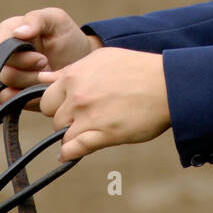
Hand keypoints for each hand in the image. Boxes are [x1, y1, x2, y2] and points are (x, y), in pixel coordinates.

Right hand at [0, 7, 102, 110]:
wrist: (80, 60)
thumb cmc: (66, 36)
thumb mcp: (56, 20)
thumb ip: (37, 20)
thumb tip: (18, 32)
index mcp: (8, 33)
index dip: (21, 58)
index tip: (43, 59)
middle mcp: (2, 56)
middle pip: (3, 73)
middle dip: (29, 75)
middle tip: (48, 71)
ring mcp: (7, 78)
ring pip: (5, 92)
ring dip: (30, 89)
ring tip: (47, 81)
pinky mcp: (12, 96)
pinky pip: (2, 105)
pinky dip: (16, 104)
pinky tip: (31, 99)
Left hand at [36, 47, 170, 161]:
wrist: (168, 84)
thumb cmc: (138, 69)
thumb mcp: (101, 59)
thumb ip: (70, 70)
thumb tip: (43, 77)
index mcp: (74, 75)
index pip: (46, 98)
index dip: (59, 104)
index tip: (72, 105)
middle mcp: (77, 95)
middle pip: (52, 118)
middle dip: (64, 120)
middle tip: (84, 118)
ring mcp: (88, 116)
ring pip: (63, 135)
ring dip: (73, 136)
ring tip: (91, 131)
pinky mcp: (102, 135)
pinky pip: (73, 150)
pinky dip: (70, 154)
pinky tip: (73, 153)